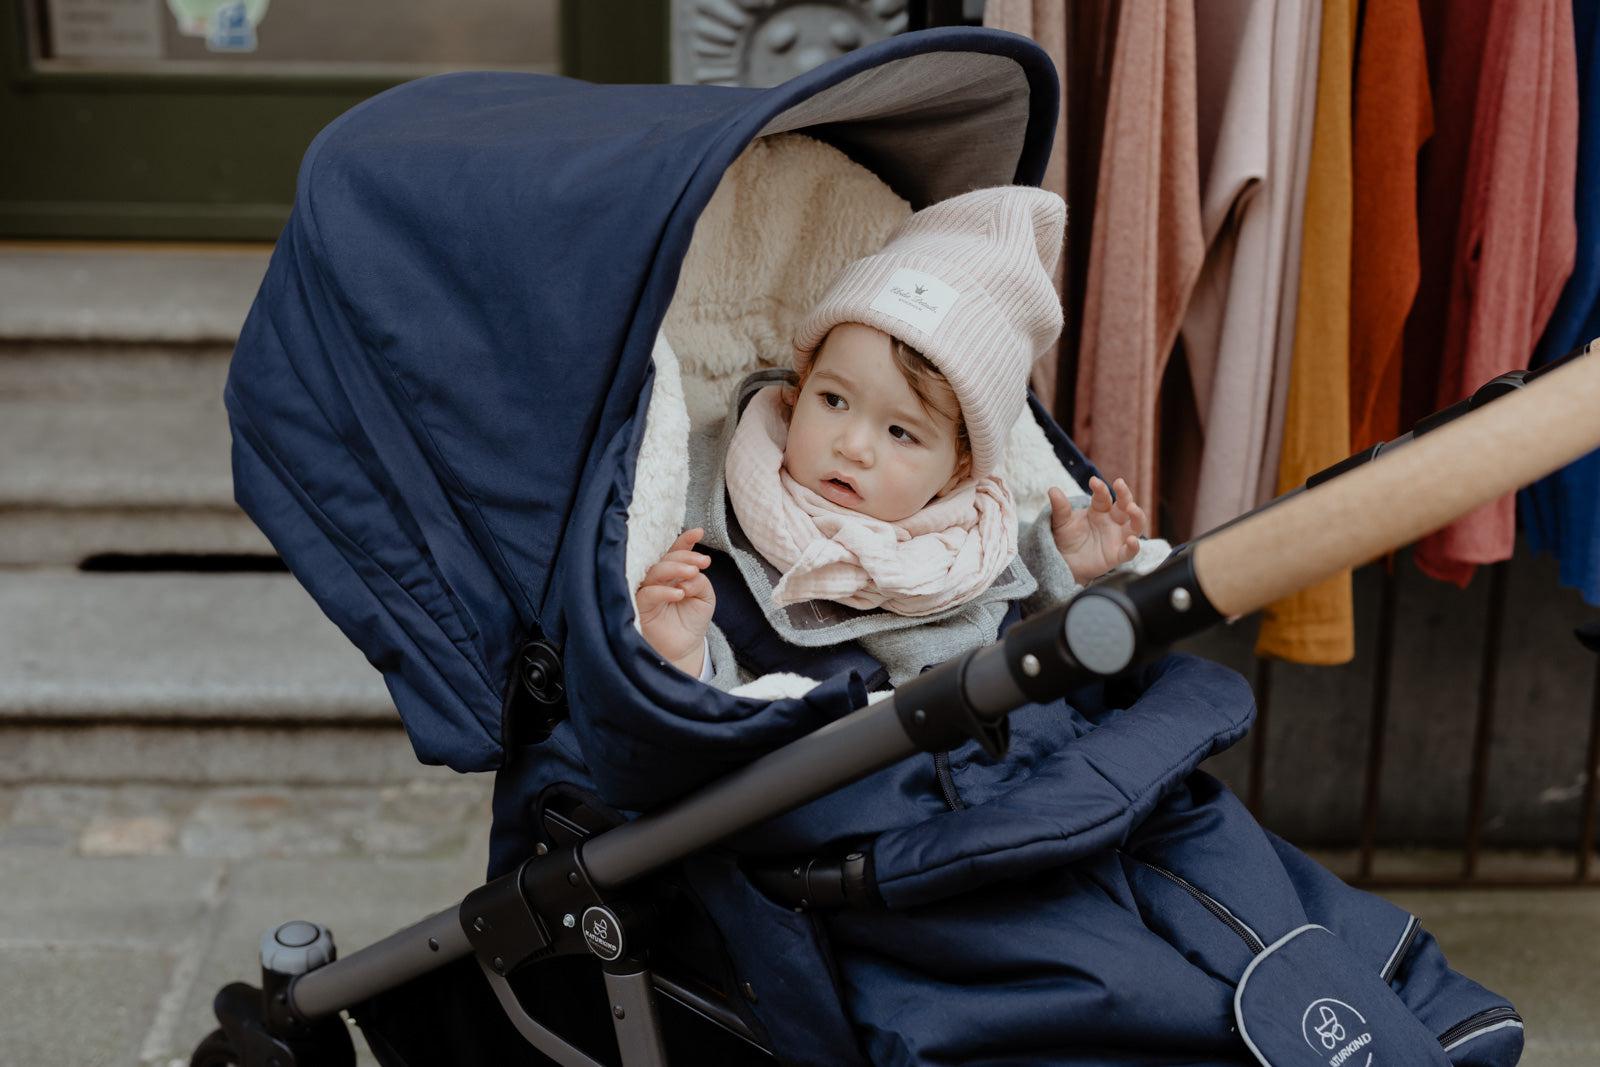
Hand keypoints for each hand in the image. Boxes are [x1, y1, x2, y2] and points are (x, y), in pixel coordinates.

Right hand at [635, 528, 715, 676]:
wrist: (684, 647)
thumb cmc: (692, 619)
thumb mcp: (705, 597)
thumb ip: (700, 582)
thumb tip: (690, 575)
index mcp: (673, 572)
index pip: (676, 551)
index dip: (685, 540)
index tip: (698, 532)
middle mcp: (658, 578)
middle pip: (665, 558)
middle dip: (685, 557)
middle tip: (702, 562)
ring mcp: (647, 590)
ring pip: (655, 572)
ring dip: (674, 568)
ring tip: (693, 573)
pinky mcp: (640, 606)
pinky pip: (648, 594)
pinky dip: (663, 591)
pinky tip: (680, 592)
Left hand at [1048, 477, 1146, 583]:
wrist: (1063, 562)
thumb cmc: (1065, 538)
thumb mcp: (1060, 522)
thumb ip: (1060, 508)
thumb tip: (1053, 490)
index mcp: (1098, 510)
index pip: (1103, 496)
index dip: (1100, 488)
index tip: (1093, 481)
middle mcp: (1111, 521)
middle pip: (1124, 505)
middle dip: (1125, 494)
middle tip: (1120, 484)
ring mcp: (1116, 538)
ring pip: (1135, 525)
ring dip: (1137, 516)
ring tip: (1132, 508)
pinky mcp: (1116, 555)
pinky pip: (1129, 552)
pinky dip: (1134, 547)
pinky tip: (1132, 541)